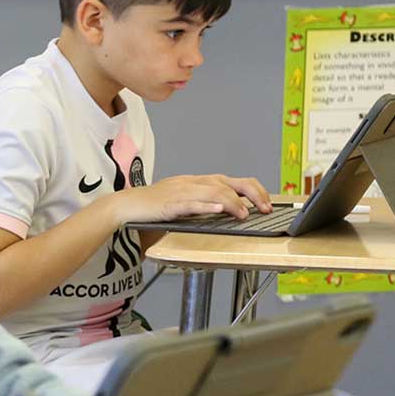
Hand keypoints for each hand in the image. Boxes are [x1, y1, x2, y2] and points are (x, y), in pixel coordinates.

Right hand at [108, 174, 271, 223]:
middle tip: (264, 209)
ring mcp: (182, 192)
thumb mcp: (185, 198)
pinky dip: (208, 205)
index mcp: (199, 181)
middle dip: (252, 195)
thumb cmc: (156, 204)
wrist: (129, 204)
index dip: (254, 191)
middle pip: (230, 183)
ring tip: (244, 214)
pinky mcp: (171, 204)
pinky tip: (219, 209)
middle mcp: (194, 183)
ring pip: (214, 192)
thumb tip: (229, 208)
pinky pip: (192, 203)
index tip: (266, 204)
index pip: (233, 181)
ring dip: (233, 203)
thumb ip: (205, 201)